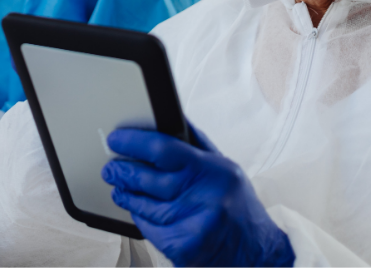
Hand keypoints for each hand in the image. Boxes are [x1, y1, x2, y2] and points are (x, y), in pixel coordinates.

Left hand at [102, 127, 293, 267]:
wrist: (260, 253)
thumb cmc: (239, 207)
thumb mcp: (225, 168)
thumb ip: (196, 144)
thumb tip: (169, 117)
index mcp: (214, 170)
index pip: (163, 148)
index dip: (133, 142)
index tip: (116, 139)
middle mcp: (205, 196)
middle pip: (148, 178)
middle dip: (122, 170)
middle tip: (110, 167)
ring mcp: (194, 224)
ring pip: (144, 205)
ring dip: (125, 194)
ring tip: (119, 188)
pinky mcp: (185, 248)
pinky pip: (149, 228)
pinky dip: (139, 218)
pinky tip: (136, 210)